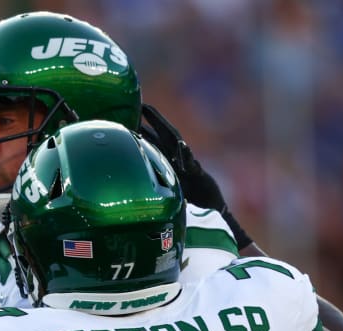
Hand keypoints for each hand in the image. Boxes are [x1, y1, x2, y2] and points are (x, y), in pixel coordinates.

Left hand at [139, 104, 253, 249]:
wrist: (211, 212)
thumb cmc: (190, 202)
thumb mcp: (169, 194)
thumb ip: (157, 186)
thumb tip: (136, 188)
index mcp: (169, 165)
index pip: (154, 144)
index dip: (143, 131)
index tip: (131, 117)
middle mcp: (178, 162)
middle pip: (165, 137)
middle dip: (155, 122)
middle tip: (144, 106)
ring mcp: (189, 166)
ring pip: (177, 144)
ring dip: (167, 131)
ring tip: (160, 119)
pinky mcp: (199, 176)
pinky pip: (192, 164)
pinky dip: (186, 155)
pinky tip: (182, 146)